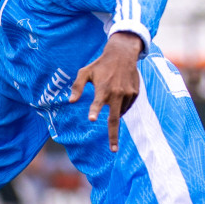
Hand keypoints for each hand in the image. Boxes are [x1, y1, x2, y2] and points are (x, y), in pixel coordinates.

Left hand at [70, 33, 142, 152]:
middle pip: (114, 119)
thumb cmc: (100, 64)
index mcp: (103, 89)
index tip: (91, 119)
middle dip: (113, 136)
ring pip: (120, 113)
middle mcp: (116, 93)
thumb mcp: (85, 72)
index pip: (97, 103)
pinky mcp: (134, 94)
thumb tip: (70, 102)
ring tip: (111, 95)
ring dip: (114, 112)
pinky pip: (127, 106)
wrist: (123, 54)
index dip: (94, 110)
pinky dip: (121, 106)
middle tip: (113, 149)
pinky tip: (119, 94)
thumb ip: (76, 86)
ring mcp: (127, 94)